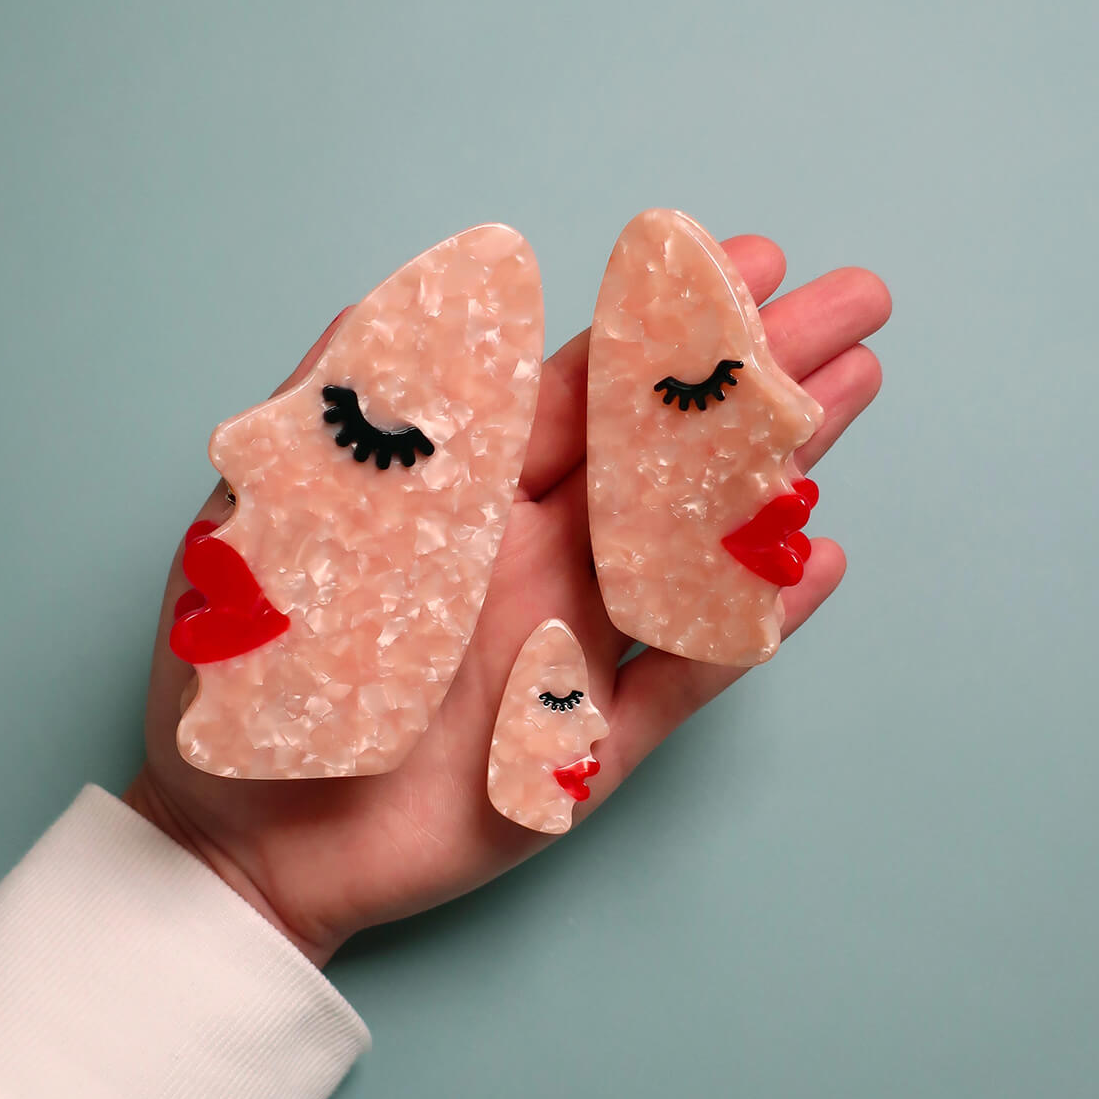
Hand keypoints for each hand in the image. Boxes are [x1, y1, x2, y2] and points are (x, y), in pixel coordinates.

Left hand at [125, 235, 890, 966]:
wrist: (245, 836)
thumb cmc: (250, 676)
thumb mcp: (269, 525)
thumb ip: (339, 418)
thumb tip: (413, 297)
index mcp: (462, 498)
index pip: (577, 391)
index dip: (659, 329)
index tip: (744, 263)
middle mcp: (528, 556)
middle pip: (658, 452)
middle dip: (752, 376)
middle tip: (850, 305)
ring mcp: (564, 644)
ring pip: (688, 545)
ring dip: (771, 471)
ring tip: (853, 395)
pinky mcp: (579, 742)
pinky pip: (679, 678)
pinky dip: (747, 627)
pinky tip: (810, 566)